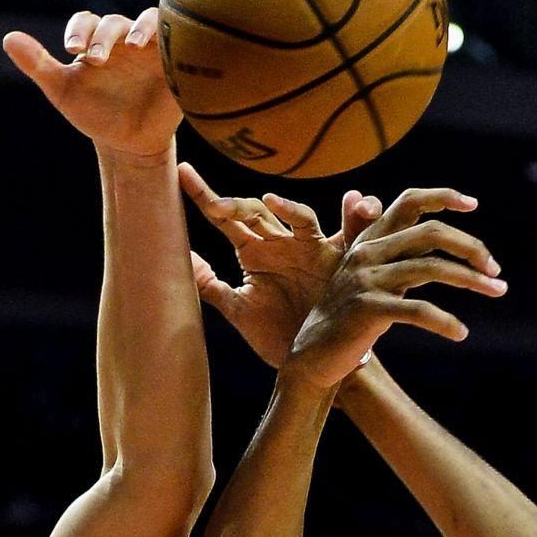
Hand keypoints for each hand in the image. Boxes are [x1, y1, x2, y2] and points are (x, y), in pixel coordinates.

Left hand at [2, 8, 180, 157]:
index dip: (79, 30)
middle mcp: (124, 40)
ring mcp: (152, 49)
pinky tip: (161, 51)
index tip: (71, 49)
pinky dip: (170, 39)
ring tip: (135, 45)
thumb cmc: (96, 115)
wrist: (129, 144)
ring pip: (150, 20)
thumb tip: (8, 38)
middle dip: (104, 37)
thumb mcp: (63, 91)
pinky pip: (178, 40)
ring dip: (142, 28)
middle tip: (96, 59)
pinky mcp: (176, 61)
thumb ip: (38, 65)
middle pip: (115, 22)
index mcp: (96, 42)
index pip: (86, 22)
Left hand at [181, 162, 380, 366]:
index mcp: (254, 251)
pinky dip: (356, 214)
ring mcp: (310, 248)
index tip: (183, 173)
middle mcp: (281, 243)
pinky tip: (353, 202)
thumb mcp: (238, 308)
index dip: (204, 196)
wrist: (310, 363)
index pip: (226, 219)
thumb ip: (209, 284)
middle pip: (257, 213)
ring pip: (298, 216)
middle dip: (236, 206)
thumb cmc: (276, 333)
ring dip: (285, 207)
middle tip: (217, 208)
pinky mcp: (339, 260)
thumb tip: (180, 258)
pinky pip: (349, 232)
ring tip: (269, 202)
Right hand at [284, 189, 507, 388]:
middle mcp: (368, 253)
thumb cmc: (350, 312)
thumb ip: (397, 250)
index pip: (409, 202)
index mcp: (371, 239)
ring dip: (471, 280)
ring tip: (497, 291)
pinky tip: (460, 333)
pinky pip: (418, 309)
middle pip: (430, 233)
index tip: (473, 204)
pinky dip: (445, 321)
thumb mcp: (371, 274)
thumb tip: (436, 233)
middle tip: (495, 269)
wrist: (314, 352)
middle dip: (470, 247)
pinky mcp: (368, 309)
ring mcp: (366, 280)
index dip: (443, 197)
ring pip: (431, 269)